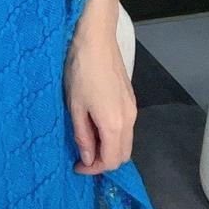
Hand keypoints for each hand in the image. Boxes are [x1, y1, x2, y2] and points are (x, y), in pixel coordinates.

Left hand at [63, 33, 137, 174]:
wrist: (96, 39)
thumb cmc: (81, 71)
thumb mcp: (75, 106)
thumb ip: (83, 136)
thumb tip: (88, 159)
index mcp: (115, 124)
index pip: (111, 161)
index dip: (94, 169)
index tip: (77, 166)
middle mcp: (130, 120)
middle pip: (123, 155)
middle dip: (103, 161)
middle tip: (82, 156)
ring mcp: (133, 108)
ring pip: (126, 141)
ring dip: (109, 148)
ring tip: (87, 140)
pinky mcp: (131, 99)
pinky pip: (126, 127)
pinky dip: (113, 135)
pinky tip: (96, 124)